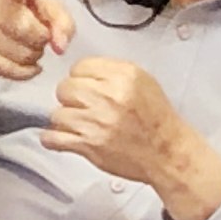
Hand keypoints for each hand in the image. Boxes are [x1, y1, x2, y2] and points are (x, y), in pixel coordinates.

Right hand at [0, 0, 73, 80]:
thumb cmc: (20, 8)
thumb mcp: (46, 5)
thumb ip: (62, 22)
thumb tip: (60, 47)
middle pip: (25, 27)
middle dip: (41, 37)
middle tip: (39, 33)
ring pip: (22, 53)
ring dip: (34, 54)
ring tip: (29, 45)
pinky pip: (9, 69)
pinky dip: (25, 70)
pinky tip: (28, 63)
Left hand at [43, 58, 220, 219]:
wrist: (167, 152)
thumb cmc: (156, 119)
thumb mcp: (142, 82)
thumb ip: (111, 72)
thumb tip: (79, 72)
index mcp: (124, 76)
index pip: (79, 66)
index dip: (80, 78)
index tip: (86, 87)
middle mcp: (109, 96)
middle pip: (65, 88)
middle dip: (70, 98)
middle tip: (83, 107)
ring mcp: (97, 122)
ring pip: (57, 113)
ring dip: (65, 120)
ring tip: (81, 125)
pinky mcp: (89, 145)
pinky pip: (53, 137)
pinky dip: (53, 139)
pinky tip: (62, 138)